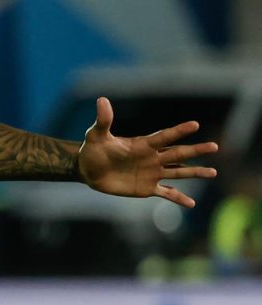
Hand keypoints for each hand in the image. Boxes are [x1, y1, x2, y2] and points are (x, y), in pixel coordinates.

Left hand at [76, 97, 217, 206]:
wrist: (88, 170)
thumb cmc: (92, 150)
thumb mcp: (96, 135)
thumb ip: (103, 120)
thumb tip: (101, 100)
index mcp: (143, 145)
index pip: (164, 137)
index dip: (178, 131)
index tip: (195, 124)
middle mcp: (152, 158)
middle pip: (178, 154)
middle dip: (196, 150)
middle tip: (215, 146)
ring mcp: (152, 173)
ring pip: (178, 173)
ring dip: (195, 172)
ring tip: (213, 172)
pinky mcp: (147, 188)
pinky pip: (166, 194)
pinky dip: (179, 198)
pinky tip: (192, 204)